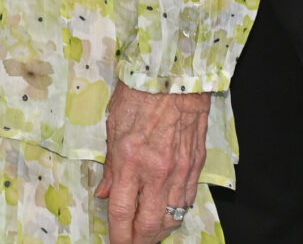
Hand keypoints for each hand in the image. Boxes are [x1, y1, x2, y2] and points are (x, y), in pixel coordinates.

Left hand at [96, 85, 209, 242]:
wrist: (175, 76)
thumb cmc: (139, 94)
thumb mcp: (112, 127)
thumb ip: (110, 166)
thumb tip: (105, 193)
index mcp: (130, 160)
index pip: (123, 212)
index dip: (119, 236)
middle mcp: (157, 171)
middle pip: (151, 224)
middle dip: (141, 240)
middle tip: (132, 243)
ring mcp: (180, 170)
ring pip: (174, 216)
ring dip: (160, 230)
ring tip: (149, 232)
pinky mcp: (196, 165)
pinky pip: (187, 199)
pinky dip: (177, 211)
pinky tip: (168, 212)